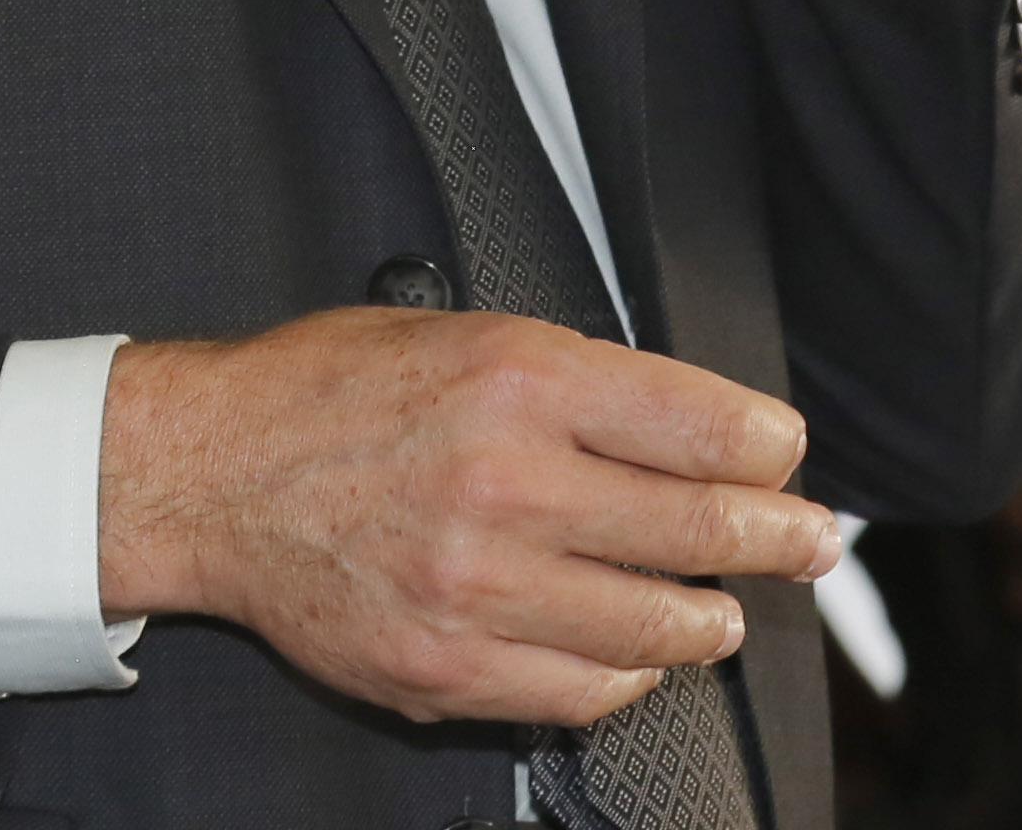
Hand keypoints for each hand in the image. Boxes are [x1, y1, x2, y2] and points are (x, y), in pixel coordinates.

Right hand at [96, 307, 840, 725]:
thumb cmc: (334, 391)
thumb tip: (696, 431)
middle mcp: (509, 481)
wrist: (211, 473)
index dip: (771, 449)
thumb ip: (582, 382)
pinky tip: (636, 653)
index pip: (705, 423)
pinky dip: (626, 675)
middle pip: (699, 528)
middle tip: (811, 543)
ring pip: (654, 624)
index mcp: (525, 379)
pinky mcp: (444, 665)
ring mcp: (477, 586)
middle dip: (778, 539)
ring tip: (728, 611)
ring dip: (712, 619)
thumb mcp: (469, 331)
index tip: (789, 458)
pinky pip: (579, 689)